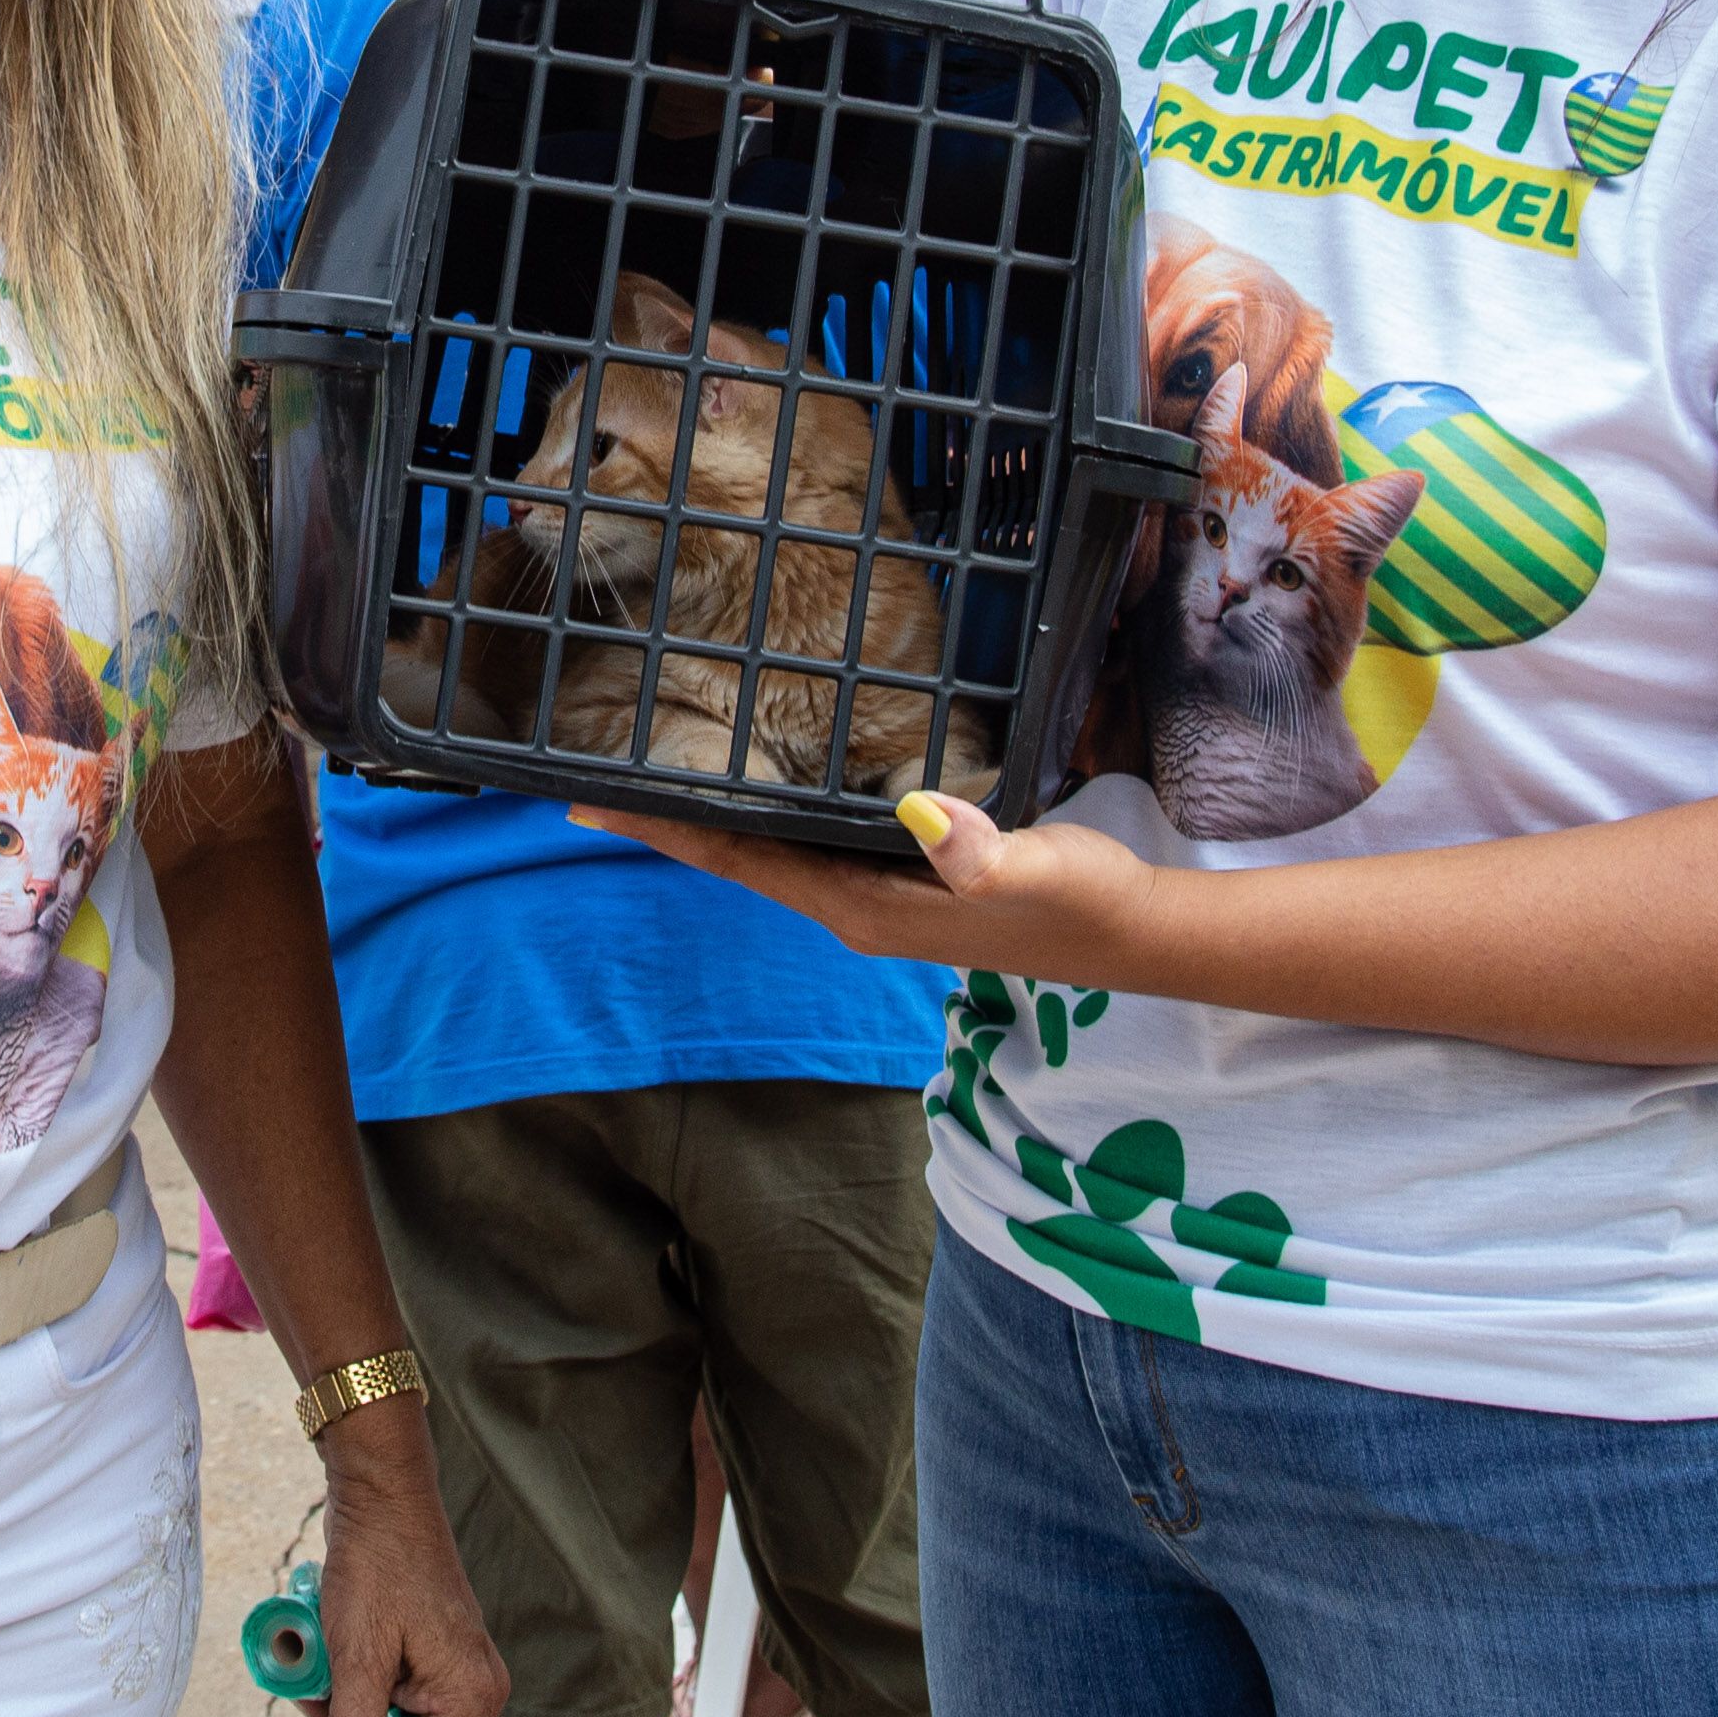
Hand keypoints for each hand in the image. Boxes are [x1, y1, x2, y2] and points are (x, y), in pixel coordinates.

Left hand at [297, 1410, 505, 1716]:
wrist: (380, 1495)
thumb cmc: (377, 1571)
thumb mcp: (355, 1662)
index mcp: (470, 1701)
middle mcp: (472, 1694)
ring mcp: (451, 1674)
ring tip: (310, 1682)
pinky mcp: (429, 1657)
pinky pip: (390, 1700)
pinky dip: (352, 1694)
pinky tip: (322, 1667)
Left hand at [575, 789, 1154, 989]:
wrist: (1130, 936)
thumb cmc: (1082, 901)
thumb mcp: (1038, 870)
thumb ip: (984, 854)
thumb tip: (928, 816)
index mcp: (865, 906)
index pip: (743, 862)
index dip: (666, 832)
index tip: (587, 805)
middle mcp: (856, 910)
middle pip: (739, 861)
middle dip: (668, 824)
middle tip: (591, 780)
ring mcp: (876, 903)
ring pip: (771, 858)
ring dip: (711, 824)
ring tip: (650, 781)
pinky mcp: (902, 889)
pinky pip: (809, 851)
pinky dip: (766, 822)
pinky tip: (757, 791)